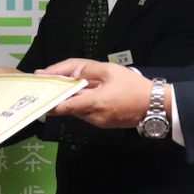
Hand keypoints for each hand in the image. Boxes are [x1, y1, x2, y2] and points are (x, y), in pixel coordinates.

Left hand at [37, 58, 152, 127]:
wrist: (156, 106)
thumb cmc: (134, 87)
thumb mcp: (110, 71)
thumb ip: (87, 70)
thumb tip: (70, 72)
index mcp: (93, 103)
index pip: (63, 107)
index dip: (48, 102)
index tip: (37, 94)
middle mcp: (92, 116)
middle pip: (68, 106)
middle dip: (60, 93)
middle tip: (48, 79)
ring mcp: (97, 122)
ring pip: (77, 108)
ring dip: (71, 96)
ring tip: (66, 80)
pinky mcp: (103, 123)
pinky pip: (86, 111)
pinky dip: (81, 100)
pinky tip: (83, 89)